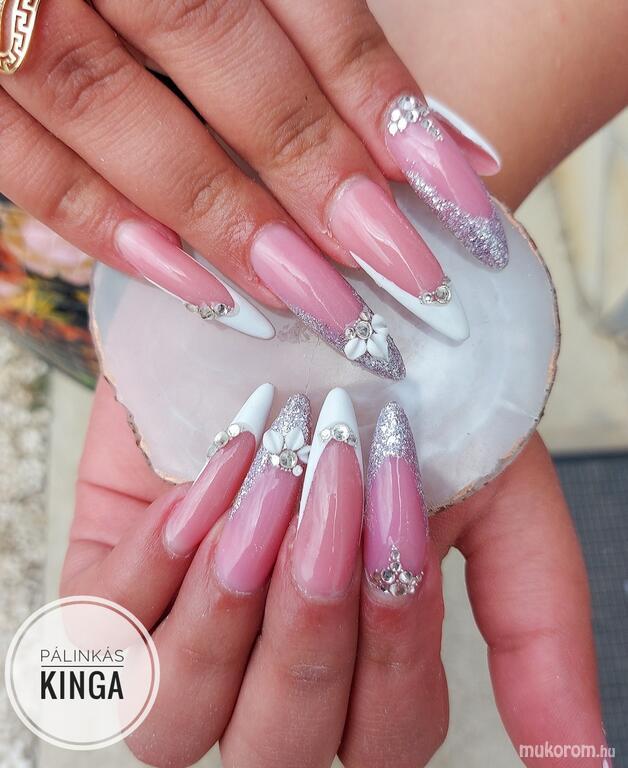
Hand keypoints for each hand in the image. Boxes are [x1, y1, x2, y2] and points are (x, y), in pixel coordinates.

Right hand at [0, 0, 510, 374]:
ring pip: (112, 110)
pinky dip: (110, 228)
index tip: (454, 189)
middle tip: (403, 273)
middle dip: (314, 169)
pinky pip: (27, 165)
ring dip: (225, 217)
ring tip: (322, 301)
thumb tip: (421, 142)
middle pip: (215, 50)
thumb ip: (301, 32)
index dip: (377, 92)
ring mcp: (9, 15)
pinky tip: (199, 290)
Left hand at [63, 379, 607, 767]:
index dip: (397, 634)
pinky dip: (159, 561)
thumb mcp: (484, 489)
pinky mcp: (106, 592)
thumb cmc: (393, 404)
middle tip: (334, 479)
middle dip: (312, 612)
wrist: (297, 317)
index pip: (388, 732)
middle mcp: (268, 682)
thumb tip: (583, 759)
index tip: (400, 495)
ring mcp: (177, 646)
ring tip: (269, 481)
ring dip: (233, 599)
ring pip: (179, 720)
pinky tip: (205, 479)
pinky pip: (102, 639)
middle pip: (281, 745)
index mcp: (364, 672)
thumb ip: (533, 615)